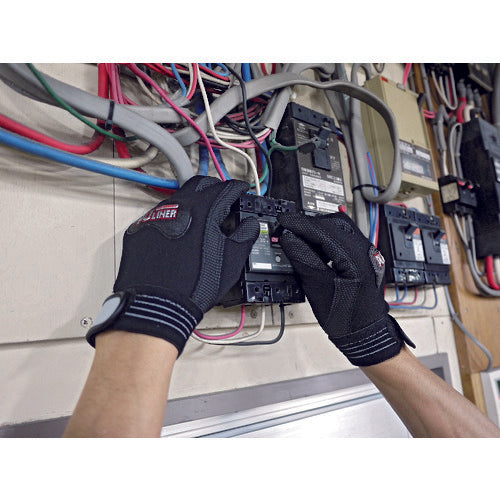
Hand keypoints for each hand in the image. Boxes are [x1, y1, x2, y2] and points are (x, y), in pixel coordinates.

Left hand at [87, 176, 259, 354]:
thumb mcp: (231, 262)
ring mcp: (155, 217)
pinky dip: (173, 219)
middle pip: (199, 184)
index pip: (225, 188)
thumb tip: (250, 226)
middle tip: (223, 198)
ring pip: (177, 198)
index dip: (238, 188)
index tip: (241, 190)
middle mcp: (177, 207)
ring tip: (201, 217)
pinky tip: (178, 233)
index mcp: (203, 211)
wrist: (156, 304)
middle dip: (214, 188)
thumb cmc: (193, 285)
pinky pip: (159, 216)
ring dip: (192, 202)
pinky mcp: (140, 230)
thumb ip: (244, 237)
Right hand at [277, 211, 414, 365]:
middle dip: (309, 224)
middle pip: (334, 223)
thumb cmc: (345, 317)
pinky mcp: (363, 258)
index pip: (323, 230)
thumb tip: (289, 238)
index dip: (300, 224)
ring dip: (318, 231)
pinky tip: (314, 248)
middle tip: (288, 228)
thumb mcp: (317, 288)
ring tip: (298, 239)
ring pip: (339, 229)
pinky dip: (326, 239)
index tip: (283, 221)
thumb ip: (303, 259)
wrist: (364, 333)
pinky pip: (343, 239)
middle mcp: (365, 250)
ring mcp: (366, 253)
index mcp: (355, 257)